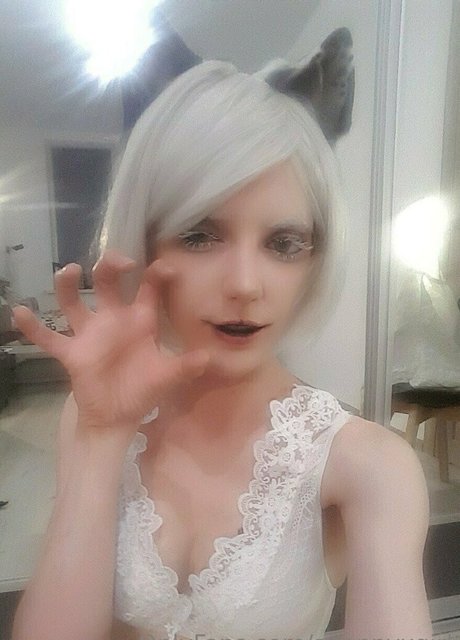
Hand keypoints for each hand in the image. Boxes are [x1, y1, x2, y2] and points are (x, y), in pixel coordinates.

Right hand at [12, 250, 209, 433]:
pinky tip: (18, 311)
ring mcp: (90, 334)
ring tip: (70, 271)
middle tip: (118, 260)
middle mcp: (114, 319)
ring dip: (69, 285)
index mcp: (141, 320)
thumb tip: (209, 358)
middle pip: (109, 283)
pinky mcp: (71, 352)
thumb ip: (185, 366)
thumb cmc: (143, 390)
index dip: (155, 275)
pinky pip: (47, 338)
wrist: (117, 416)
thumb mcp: (167, 377)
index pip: (148, 289)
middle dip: (111, 267)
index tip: (163, 267)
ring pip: (74, 302)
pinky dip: (32, 327)